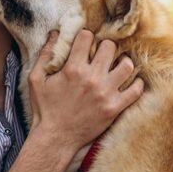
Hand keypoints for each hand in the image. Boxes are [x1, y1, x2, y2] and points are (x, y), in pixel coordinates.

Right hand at [28, 29, 142, 154]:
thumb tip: (55, 33)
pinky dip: (136, 84)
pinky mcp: (114, 108)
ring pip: (127, 66)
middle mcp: (92, 79)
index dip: (85, 37)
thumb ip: (45, 54)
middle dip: (105, 47)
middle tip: (102, 55)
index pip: (87, 37)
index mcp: (73, 69)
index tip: (85, 44)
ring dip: (122, 63)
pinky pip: (135, 91)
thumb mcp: (36, 79)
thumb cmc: (44, 109)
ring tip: (117, 67)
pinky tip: (129, 83)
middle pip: (110, 47)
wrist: (55, 138)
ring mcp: (106, 94)